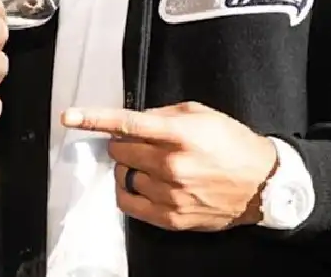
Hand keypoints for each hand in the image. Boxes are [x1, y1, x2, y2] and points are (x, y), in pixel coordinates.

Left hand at [62, 101, 276, 231]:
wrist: (261, 183)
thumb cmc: (232, 143)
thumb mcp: (202, 114)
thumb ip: (165, 114)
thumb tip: (138, 120)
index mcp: (179, 134)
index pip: (127, 124)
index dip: (94, 119)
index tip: (69, 116)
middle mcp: (172, 164)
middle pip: (121, 151)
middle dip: (123, 143)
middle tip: (138, 142)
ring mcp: (171, 194)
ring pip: (125, 177)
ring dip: (130, 168)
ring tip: (148, 165)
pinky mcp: (172, 218)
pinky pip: (131, 204)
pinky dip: (129, 191)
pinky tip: (140, 184)